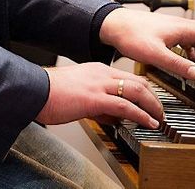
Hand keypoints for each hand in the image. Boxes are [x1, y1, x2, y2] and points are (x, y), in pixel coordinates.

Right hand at [36, 62, 162, 128]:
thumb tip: (113, 117)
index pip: (129, 77)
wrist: (33, 91)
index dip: (146, 89)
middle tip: (161, 110)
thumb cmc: (50, 94)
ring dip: (153, 106)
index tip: (153, 100)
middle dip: (155, 97)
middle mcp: (101, 74)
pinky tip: (148, 122)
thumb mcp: (79, 96)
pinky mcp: (94, 99)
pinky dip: (141, 114)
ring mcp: (99, 85)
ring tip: (159, 118)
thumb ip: (98, 105)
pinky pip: (125, 105)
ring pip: (137, 90)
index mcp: (97, 71)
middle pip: (139, 81)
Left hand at [99, 8, 194, 79]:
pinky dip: (191, 49)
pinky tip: (183, 60)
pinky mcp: (166, 30)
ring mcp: (174, 26)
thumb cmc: (131, 36)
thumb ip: (178, 64)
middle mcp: (181, 25)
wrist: (114, 25)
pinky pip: (187, 37)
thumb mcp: (156, 55)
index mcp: (183, 29)